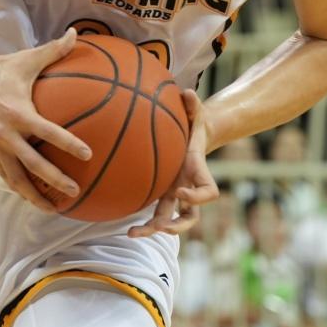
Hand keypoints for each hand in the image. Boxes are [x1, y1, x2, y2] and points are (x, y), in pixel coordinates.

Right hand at [0, 27, 92, 211]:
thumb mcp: (27, 58)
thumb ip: (54, 50)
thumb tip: (76, 33)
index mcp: (18, 113)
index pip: (48, 133)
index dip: (68, 144)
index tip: (87, 155)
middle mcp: (6, 134)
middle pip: (33, 165)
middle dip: (54, 180)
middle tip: (75, 191)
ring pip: (16, 179)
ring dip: (34, 195)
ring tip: (53, 209)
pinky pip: (5, 175)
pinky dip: (19, 188)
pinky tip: (32, 197)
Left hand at [128, 90, 218, 237]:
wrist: (192, 136)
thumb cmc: (194, 124)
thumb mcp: (197, 113)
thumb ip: (194, 105)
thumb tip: (187, 92)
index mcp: (198, 171)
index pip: (208, 192)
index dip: (198, 197)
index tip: (181, 193)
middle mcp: (188, 187)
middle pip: (190, 217)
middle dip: (176, 226)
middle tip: (160, 228)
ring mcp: (175, 194)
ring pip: (169, 220)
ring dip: (153, 230)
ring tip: (131, 233)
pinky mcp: (162, 193)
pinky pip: (153, 210)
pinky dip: (140, 219)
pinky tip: (118, 221)